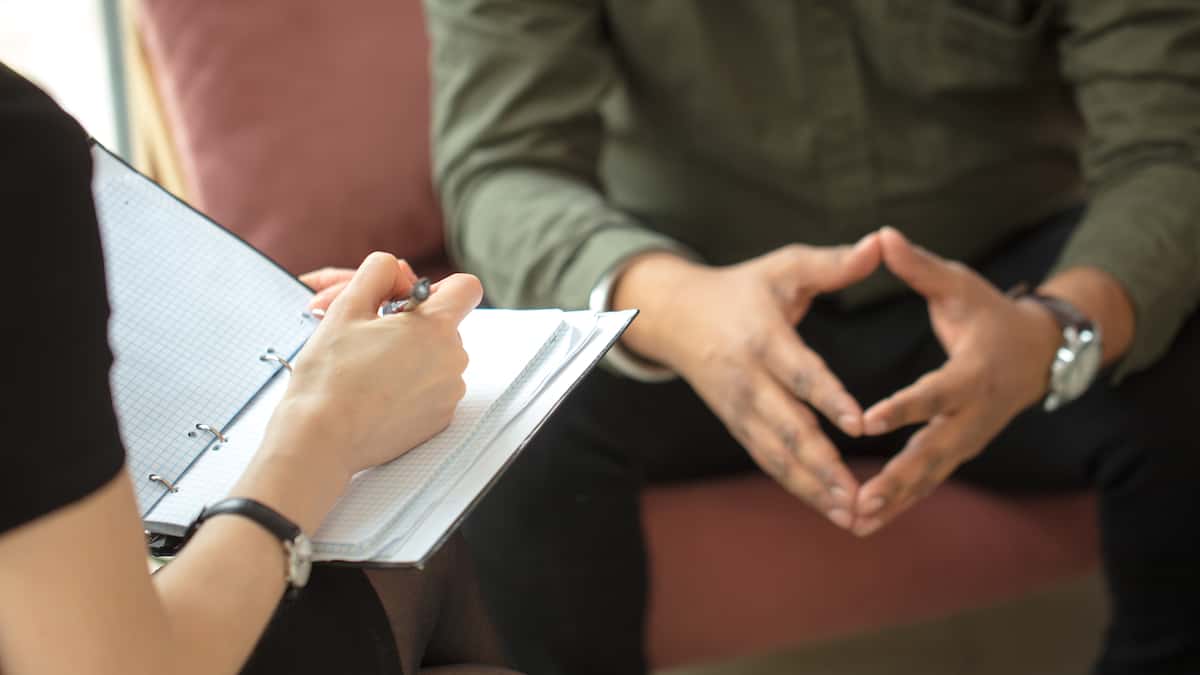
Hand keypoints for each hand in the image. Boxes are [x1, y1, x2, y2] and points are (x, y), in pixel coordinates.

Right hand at [271, 253, 481, 476]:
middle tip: (370, 337)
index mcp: (437, 327)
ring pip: (438, 358)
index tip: (409, 302)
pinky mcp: (441, 419)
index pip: (467, 287)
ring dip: (412, 356)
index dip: (439, 288)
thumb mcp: (347, 306)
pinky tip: (378, 394)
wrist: (322, 437)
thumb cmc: (331, 373)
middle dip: (413, 326)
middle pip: (445, 326)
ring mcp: (450, 392)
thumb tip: (398, 271)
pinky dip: (412, 386)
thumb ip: (379, 272)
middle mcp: (454, 359)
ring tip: (369, 369)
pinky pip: (434, 389)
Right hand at [613, 236, 881, 528]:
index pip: (799, 372)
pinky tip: (832, 508)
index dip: (828, 398)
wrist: (676, 317)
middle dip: (823, 465)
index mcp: (763, 338)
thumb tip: (883, 242)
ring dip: (814, 488)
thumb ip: (834, 263)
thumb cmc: (743, 288)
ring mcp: (740, 409)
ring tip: (853, 516)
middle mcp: (748, 381)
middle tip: (859, 494)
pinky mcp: (738, 425)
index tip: (860, 424)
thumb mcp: (783, 266)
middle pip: (787, 428)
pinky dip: (799, 487)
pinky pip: (770, 461)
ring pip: (778, 456)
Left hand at [853, 228, 1059, 535]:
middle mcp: (972, 415)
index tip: (865, 422)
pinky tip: (864, 522)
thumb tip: (881, 234)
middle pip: (933, 451)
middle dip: (898, 477)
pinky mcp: (958, 452)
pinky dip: (901, 503)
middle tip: (862, 499)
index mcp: (971, 373)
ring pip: (929, 476)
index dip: (902, 408)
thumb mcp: (960, 284)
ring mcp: (968, 439)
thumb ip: (919, 266)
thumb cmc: (990, 312)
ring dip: (895, 501)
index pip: (933, 394)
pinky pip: (928, 482)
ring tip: (856, 522)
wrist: (1039, 352)